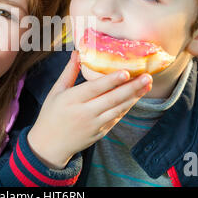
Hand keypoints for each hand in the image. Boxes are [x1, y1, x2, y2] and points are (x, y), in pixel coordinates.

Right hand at [27, 51, 151, 168]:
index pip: (95, 88)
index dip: (111, 80)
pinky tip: (135, 98)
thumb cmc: (51, 114)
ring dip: (134, 97)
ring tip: (147, 85)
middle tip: (147, 77)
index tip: (126, 72)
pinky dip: (126, 108)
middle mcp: (84, 113)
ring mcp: (94, 125)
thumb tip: (77, 53)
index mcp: (71, 100)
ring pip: (118, 109)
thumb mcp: (56, 91)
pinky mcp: (100, 133)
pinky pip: (116, 118)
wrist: (50, 145)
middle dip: (131, 88)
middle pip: (112, 99)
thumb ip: (69, 72)